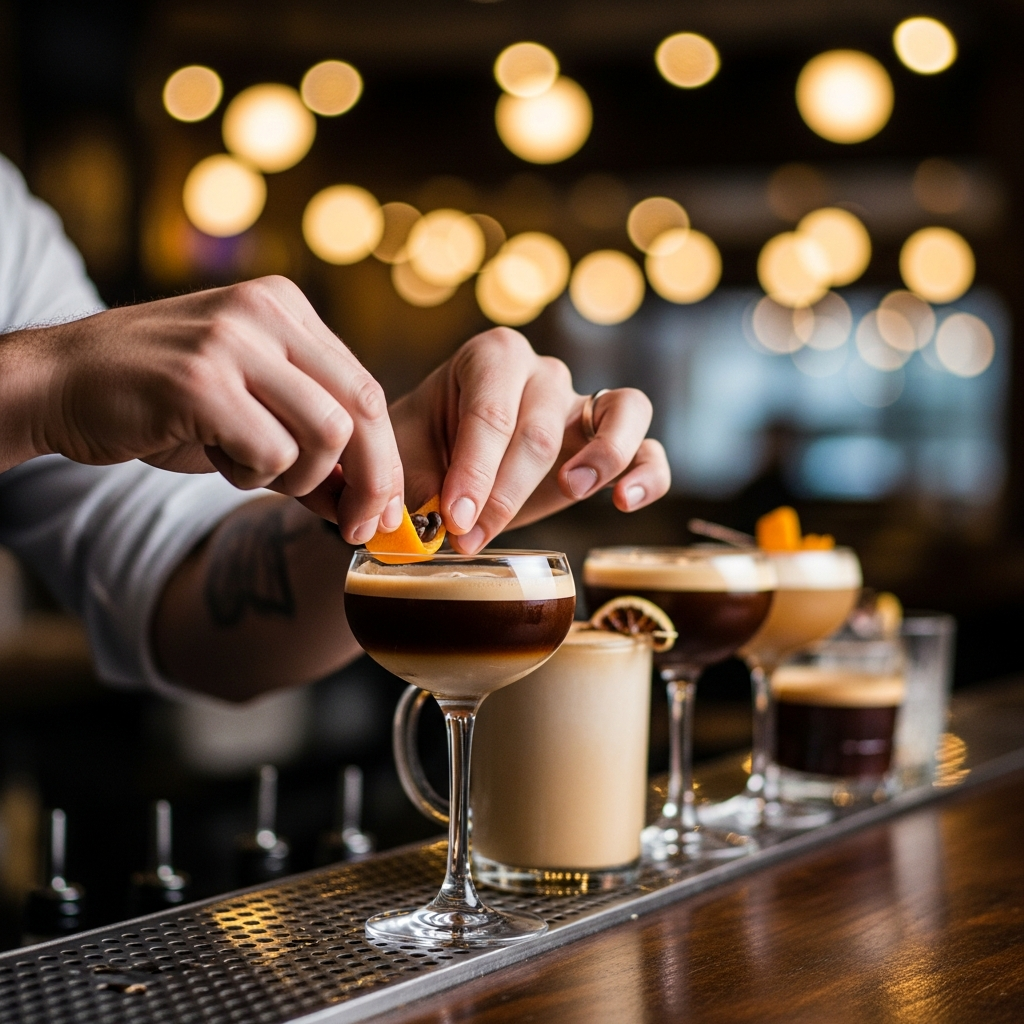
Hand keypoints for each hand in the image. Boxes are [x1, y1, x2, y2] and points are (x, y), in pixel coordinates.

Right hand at [1, 276, 403, 544]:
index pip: (366, 389)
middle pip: (362, 408)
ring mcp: (233, 341)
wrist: (61, 383)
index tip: (380, 510)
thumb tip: (365, 504)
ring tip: (249, 468)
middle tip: (358, 525)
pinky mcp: (200, 380)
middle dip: (371, 480)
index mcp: (286, 309)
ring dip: (299, 476)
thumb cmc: (161, 402)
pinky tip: (217, 459)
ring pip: (326, 432)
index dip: (384, 458)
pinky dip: (253, 475)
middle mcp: (267, 313)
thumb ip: (308, 447)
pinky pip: (271, 452)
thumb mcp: (248, 414)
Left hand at [387, 327, 670, 553]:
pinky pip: (648, 447)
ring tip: (571, 491)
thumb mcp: (407, 454)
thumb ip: (414, 482)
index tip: (455, 520)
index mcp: (491, 357)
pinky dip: (648, 473)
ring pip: (620, 413)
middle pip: (540, 430)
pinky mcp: (610, 440)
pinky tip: (625, 500)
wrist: (447, 450)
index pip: (490, 414)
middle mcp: (542, 371)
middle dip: (505, 492)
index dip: (473, 471)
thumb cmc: (427, 445)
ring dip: (601, 456)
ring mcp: (581, 402)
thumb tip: (428, 525)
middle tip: (473, 536)